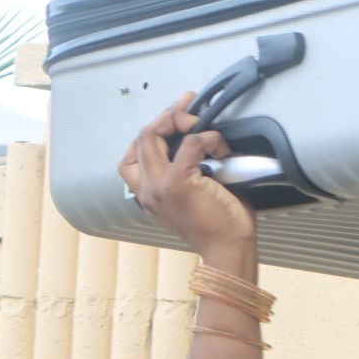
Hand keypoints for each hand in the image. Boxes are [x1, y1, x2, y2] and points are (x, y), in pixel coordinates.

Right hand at [117, 94, 255, 258]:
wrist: (227, 249)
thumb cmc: (218, 226)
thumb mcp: (193, 195)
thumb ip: (186, 169)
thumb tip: (198, 138)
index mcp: (148, 195)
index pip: (131, 155)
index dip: (151, 131)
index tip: (172, 119)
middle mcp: (147, 190)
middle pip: (141, 138)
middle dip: (165, 117)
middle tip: (187, 109)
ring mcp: (159, 187)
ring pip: (151, 135)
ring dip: (177, 120)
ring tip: (198, 122)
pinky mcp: (178, 183)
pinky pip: (189, 143)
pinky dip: (207, 137)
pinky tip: (218, 146)